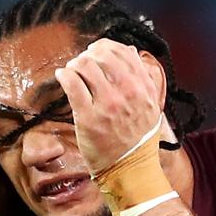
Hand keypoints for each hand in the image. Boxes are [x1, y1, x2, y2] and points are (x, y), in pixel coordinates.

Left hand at [55, 39, 163, 172]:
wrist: (130, 168)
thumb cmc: (140, 140)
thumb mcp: (152, 106)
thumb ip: (144, 79)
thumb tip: (130, 51)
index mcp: (144, 88)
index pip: (123, 53)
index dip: (106, 47)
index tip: (97, 52)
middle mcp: (128, 93)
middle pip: (102, 55)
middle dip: (89, 55)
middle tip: (82, 63)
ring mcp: (108, 104)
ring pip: (85, 65)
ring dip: (75, 64)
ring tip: (72, 71)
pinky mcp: (88, 116)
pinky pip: (72, 83)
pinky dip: (64, 75)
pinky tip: (62, 77)